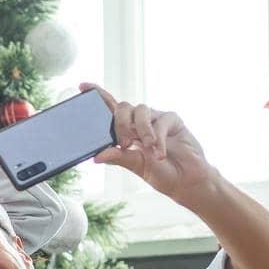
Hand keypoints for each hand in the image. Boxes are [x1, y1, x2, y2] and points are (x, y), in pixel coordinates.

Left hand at [82, 83, 218, 203]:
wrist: (186, 181)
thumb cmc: (161, 174)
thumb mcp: (136, 166)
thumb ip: (118, 157)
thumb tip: (96, 156)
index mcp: (127, 131)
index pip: (110, 109)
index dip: (98, 95)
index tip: (82, 86)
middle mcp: (140, 122)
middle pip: (122, 107)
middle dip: (120, 124)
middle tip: (125, 143)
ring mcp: (156, 119)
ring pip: (140, 110)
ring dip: (141, 130)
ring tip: (147, 148)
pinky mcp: (172, 120)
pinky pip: (160, 121)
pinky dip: (158, 138)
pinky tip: (160, 153)